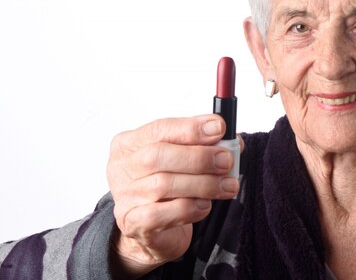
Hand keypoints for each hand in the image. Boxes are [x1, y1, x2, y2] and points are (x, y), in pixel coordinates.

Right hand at [106, 114, 241, 278]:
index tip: (219, 128)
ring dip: (204, 184)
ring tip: (227, 186)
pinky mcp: (132, 222)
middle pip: (157, 155)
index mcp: (130, 142)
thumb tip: (232, 140)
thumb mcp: (182, 157)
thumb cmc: (169, 183)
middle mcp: (122, 167)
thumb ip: (203, 144)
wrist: (151, 227)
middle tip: (226, 161)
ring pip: (163, 184)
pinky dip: (189, 208)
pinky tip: (204, 205)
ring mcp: (124, 196)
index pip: (159, 128)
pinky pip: (162, 214)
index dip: (191, 128)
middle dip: (199, 157)